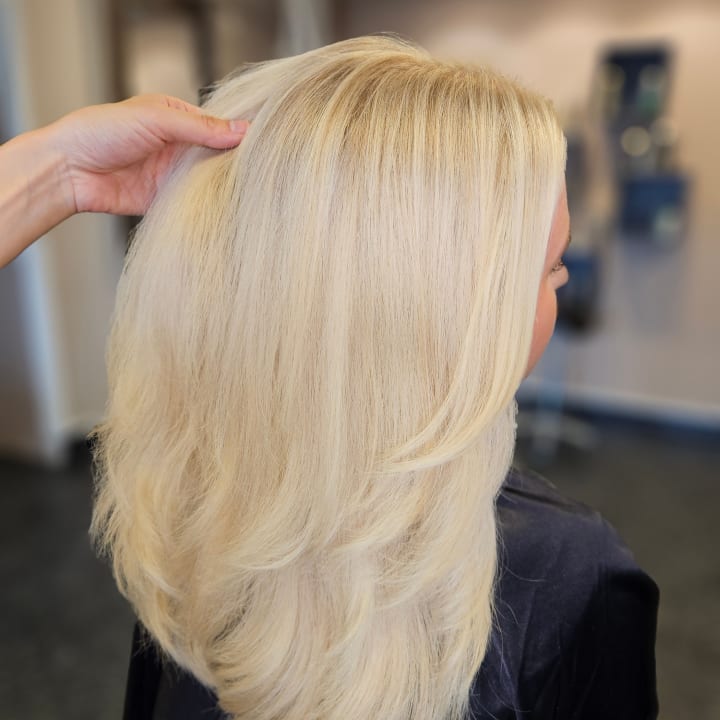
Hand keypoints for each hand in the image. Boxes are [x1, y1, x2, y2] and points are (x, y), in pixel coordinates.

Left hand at [51, 94, 247, 215]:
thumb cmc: (101, 132)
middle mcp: (178, 146)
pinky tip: (227, 207)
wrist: (68, 170)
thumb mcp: (155, 119)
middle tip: (262, 171)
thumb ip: (199, 127)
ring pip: (210, 180)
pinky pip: (194, 203)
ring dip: (224, 185)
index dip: (239, 134)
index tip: (263, 144)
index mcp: (177, 117)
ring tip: (251, 191)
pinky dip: (208, 206)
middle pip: (218, 155)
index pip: (218, 125)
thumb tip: (241, 130)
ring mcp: (173, 174)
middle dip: (236, 162)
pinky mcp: (166, 200)